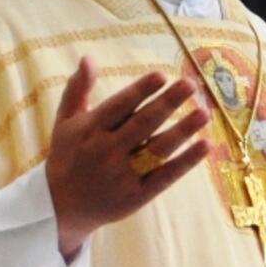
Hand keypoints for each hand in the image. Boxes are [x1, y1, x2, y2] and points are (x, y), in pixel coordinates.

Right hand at [46, 57, 209, 259]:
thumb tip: (88, 57)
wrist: (60, 209)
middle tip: (191, 84)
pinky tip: (205, 145)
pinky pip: (165, 177)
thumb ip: (77, 89)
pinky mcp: (136, 196)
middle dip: (168, 103)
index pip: (119, 106)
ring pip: (157, 150)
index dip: (140, 91)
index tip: (162, 75)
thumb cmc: (67, 156)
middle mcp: (106, 152)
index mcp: (90, 130)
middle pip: (143, 124)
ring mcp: (122, 175)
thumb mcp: (65, 122)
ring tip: (204, 112)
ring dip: (182, 130)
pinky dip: (186, 162)